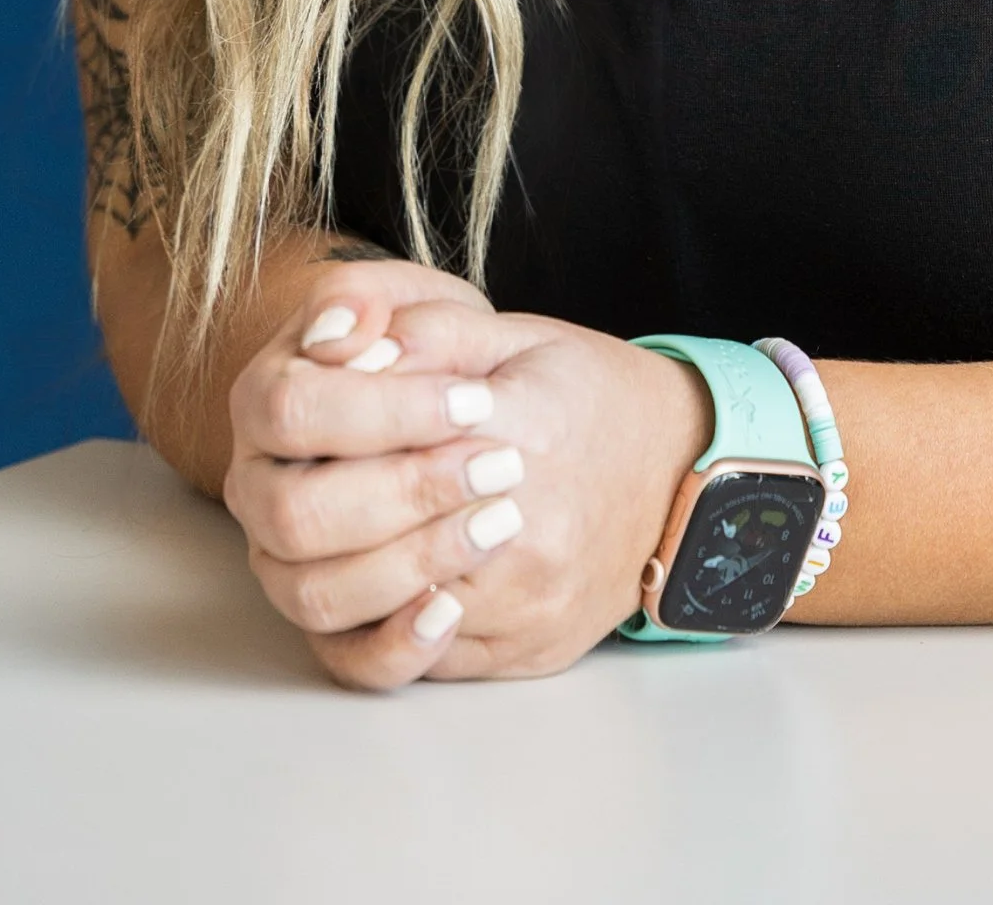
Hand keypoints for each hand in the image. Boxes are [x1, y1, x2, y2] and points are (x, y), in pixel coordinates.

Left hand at [223, 263, 707, 689]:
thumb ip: (432, 331)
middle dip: (328, 497)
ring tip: (331, 527)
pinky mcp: (520, 653)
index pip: (394, 434)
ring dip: (337, 564)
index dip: (343, 418)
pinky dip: (376, 624)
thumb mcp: (519, 337)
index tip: (324, 399)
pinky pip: (420, 661)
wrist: (681, 475)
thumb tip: (347, 345)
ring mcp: (522, 604)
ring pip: (383, 607)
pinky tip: (366, 582)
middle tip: (311, 468)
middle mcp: (527, 530)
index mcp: (524, 430)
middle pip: (371, 534)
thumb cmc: (591, 395)